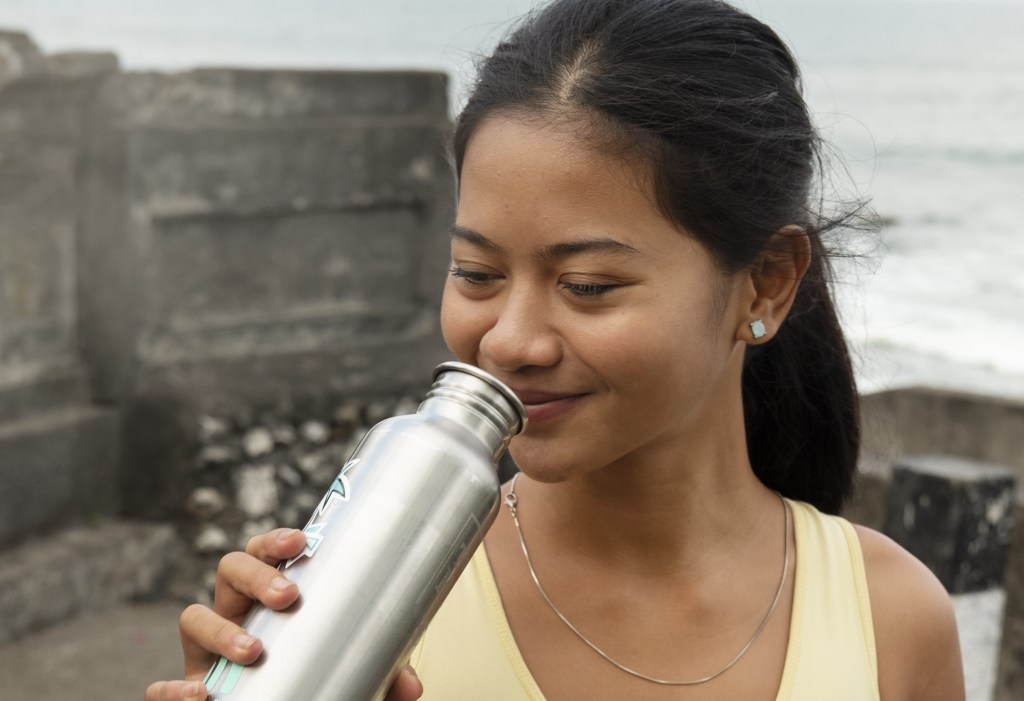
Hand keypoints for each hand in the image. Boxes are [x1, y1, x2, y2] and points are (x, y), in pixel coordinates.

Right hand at [144, 528, 422, 700]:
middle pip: (230, 571)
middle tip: (288, 595)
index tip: (302, 541)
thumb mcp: (351, 678)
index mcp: (270, 602)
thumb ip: (381, 678)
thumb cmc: (315, 684)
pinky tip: (195, 694)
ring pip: (193, 617)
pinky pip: (162, 685)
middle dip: (255, 574)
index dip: (276, 541)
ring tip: (252, 650)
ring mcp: (206, 653)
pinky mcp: (188, 688)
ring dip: (219, 628)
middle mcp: (234, 616)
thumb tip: (412, 686)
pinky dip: (171, 689)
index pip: (266, 555)